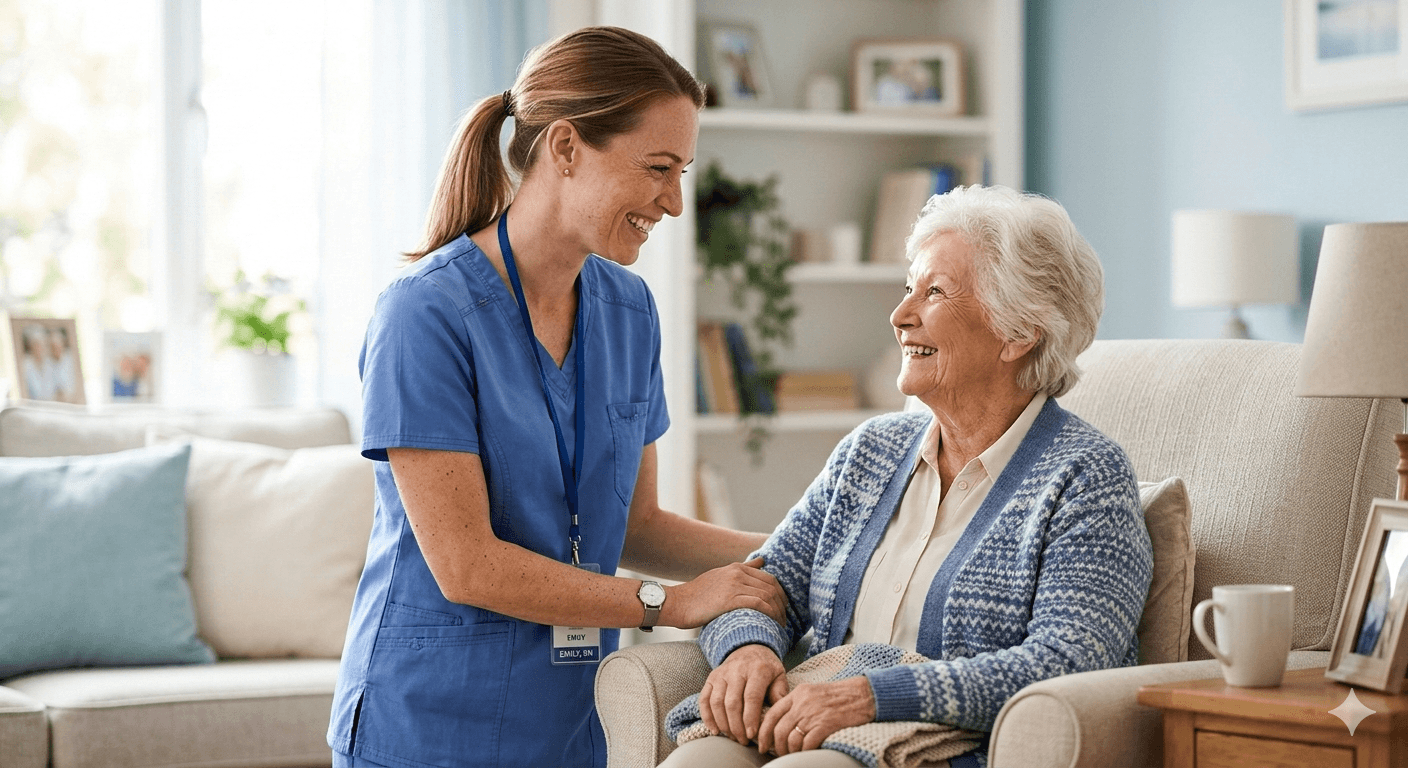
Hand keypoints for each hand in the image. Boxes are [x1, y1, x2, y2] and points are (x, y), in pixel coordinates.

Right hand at [663, 557, 786, 627]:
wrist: (677, 603)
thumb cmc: (697, 594)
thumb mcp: (720, 575)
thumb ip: (742, 568)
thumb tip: (762, 560)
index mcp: (736, 568)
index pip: (769, 578)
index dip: (780, 595)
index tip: (782, 608)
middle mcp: (737, 573)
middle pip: (772, 587)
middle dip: (782, 605)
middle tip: (784, 620)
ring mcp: (734, 585)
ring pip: (767, 595)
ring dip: (778, 613)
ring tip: (779, 626)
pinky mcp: (729, 599)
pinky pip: (759, 604)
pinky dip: (769, 615)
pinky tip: (771, 625)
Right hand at [699, 644, 787, 744]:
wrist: (749, 648)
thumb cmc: (766, 667)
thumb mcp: (779, 676)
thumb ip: (779, 695)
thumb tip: (778, 717)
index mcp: (758, 670)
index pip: (752, 697)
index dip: (750, 718)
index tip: (752, 734)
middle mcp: (737, 670)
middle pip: (732, 702)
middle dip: (736, 726)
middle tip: (743, 741)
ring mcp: (721, 674)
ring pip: (717, 702)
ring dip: (723, 724)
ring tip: (732, 737)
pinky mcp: (711, 678)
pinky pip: (704, 699)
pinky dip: (707, 717)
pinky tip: (715, 730)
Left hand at [757, 676, 875, 756]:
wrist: (865, 694)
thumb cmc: (841, 697)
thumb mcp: (814, 693)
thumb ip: (798, 704)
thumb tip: (783, 725)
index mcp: (798, 694)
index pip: (772, 714)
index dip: (763, 731)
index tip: (762, 743)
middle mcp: (802, 703)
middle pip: (778, 729)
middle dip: (776, 746)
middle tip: (778, 754)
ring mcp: (813, 714)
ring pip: (791, 739)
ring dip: (790, 752)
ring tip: (794, 756)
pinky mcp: (825, 725)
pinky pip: (807, 744)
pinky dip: (804, 752)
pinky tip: (807, 754)